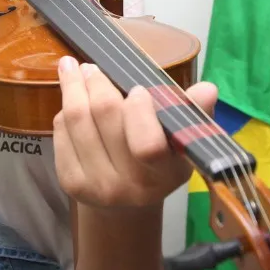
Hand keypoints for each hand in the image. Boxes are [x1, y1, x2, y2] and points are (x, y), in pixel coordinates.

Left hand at [53, 56, 217, 208]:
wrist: (127, 202)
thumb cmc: (160, 161)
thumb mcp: (182, 140)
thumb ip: (191, 112)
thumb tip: (208, 88)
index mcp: (163, 174)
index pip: (147, 144)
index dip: (139, 110)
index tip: (138, 87)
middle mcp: (128, 186)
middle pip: (104, 116)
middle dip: (97, 82)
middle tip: (93, 66)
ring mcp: (96, 187)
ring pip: (76, 120)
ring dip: (73, 87)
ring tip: (72, 68)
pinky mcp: (70, 183)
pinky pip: (61, 131)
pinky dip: (64, 109)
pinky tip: (71, 98)